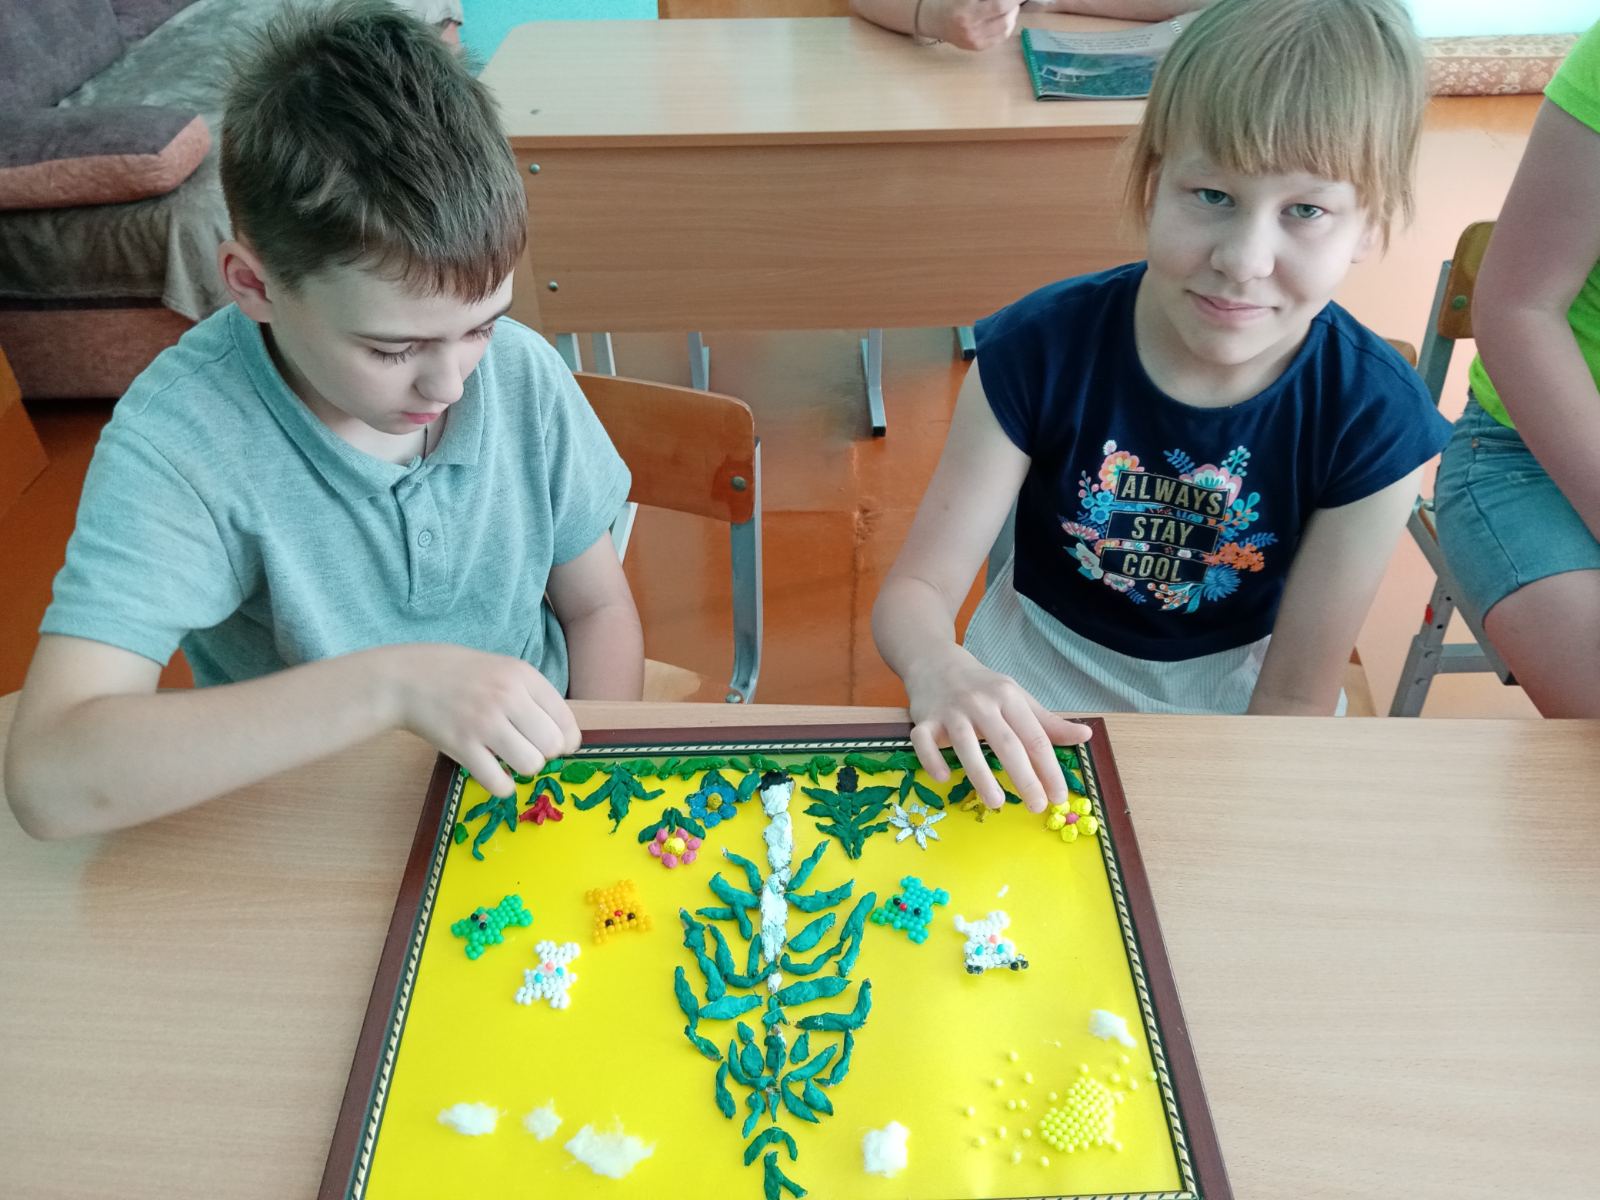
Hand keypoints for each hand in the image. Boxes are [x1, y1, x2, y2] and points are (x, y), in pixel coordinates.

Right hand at [391, 645, 580, 796]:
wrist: (408, 679)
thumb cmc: (460, 674)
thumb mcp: (503, 669)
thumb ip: (532, 695)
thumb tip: (564, 736)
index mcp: (522, 676)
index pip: (566, 720)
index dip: (566, 740)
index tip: (554, 744)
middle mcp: (507, 697)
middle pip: (552, 746)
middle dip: (545, 754)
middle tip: (527, 748)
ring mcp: (484, 723)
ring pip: (531, 765)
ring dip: (524, 768)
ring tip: (511, 759)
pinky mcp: (462, 747)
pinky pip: (499, 783)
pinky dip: (502, 786)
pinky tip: (495, 773)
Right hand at [904, 646, 1091, 811]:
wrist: (935, 662)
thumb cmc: (983, 687)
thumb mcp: (1017, 698)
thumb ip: (1048, 722)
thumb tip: (1086, 736)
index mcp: (1008, 697)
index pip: (1034, 737)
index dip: (1050, 768)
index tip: (1059, 795)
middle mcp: (981, 703)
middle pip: (1006, 744)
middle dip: (1025, 778)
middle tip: (1038, 806)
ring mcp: (950, 711)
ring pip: (966, 745)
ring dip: (982, 776)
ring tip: (997, 803)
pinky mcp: (923, 720)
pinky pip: (923, 741)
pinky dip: (932, 760)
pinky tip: (944, 778)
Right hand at [925, 0, 1025, 50]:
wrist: (931, 19)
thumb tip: (1006, 0)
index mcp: (964, 9)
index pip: (998, 4)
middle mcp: (970, 27)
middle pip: (1004, 16)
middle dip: (1014, 3)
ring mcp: (974, 40)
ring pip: (1006, 27)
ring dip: (1013, 13)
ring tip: (1009, 5)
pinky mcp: (977, 47)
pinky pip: (1001, 37)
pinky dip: (1008, 24)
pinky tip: (1005, 16)